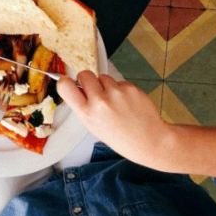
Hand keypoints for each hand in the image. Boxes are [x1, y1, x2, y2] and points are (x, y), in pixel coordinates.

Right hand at [58, 72, 174, 169]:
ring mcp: (116, 93)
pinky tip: (127, 103)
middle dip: (88, 80)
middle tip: (95, 91)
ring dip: (106, 85)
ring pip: (103, 77)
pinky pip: (119, 82)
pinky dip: (121, 89)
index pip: (65, 86)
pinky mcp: (131, 88)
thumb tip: (76, 87)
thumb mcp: (93, 126)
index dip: (65, 82)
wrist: (149, 140)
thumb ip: (83, 106)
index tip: (69, 83)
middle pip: (84, 74)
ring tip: (115, 102)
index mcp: (87, 113)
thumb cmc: (120, 137)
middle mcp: (100, 101)